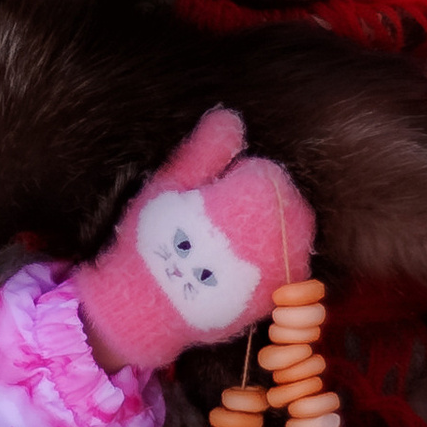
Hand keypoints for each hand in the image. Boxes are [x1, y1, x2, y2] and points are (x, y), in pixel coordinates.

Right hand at [69, 109, 314, 374]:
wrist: (141, 310)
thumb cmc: (150, 241)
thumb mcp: (171, 183)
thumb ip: (208, 148)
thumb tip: (231, 116)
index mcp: (260, 196)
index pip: (263, 171)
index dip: (229, 180)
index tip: (200, 200)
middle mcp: (283, 232)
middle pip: (279, 201)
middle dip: (249, 205)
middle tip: (205, 225)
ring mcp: (285, 267)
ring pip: (284, 233)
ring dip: (257, 233)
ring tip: (214, 250)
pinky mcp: (279, 295)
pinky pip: (281, 265)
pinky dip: (260, 262)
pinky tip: (227, 272)